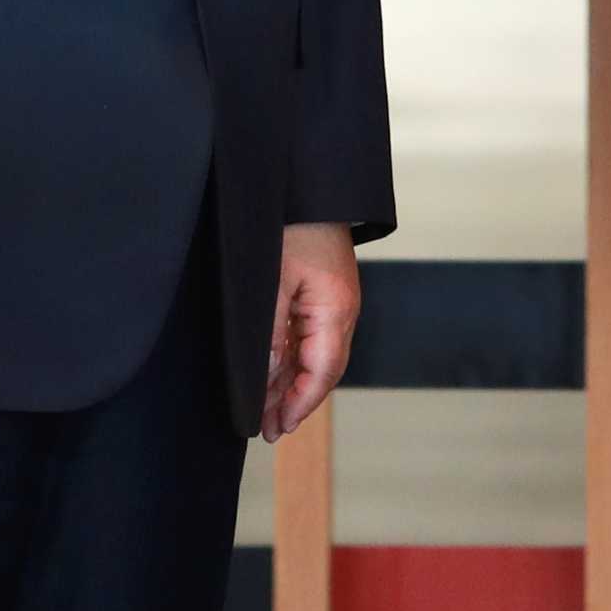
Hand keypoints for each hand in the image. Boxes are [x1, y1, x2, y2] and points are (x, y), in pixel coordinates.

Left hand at [264, 221, 359, 439]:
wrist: (306, 181)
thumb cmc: (291, 225)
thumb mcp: (273, 282)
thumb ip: (271, 335)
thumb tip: (268, 378)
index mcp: (336, 309)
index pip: (322, 372)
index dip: (299, 404)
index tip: (276, 428)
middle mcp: (343, 309)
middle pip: (322, 368)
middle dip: (295, 400)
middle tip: (268, 429)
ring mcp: (336, 300)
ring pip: (316, 354)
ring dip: (292, 382)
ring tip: (267, 409)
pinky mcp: (324, 290)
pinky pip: (312, 335)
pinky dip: (294, 358)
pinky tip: (275, 372)